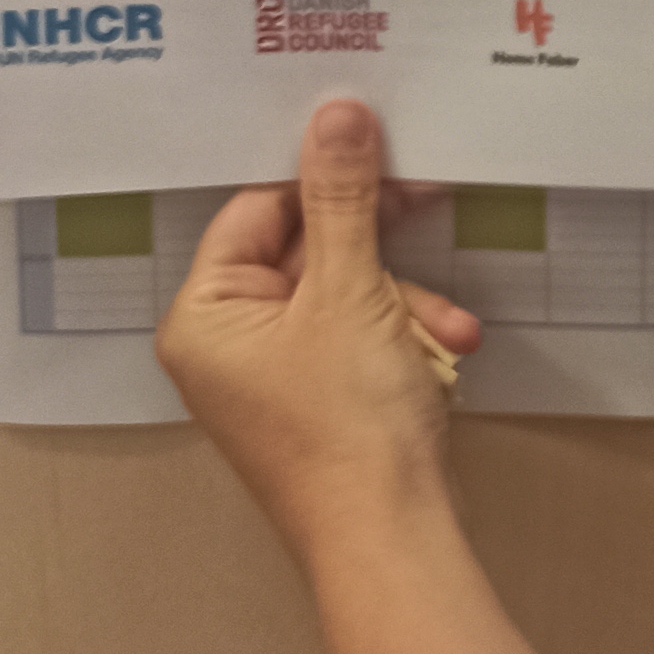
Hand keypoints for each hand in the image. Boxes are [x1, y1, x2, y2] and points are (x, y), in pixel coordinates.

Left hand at [159, 100, 490, 559]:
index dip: (324, 185)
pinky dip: (404, 339)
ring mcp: (273, 377)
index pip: (258, 212)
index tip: (385, 159)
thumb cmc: (350, 426)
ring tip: (449, 331)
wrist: (391, 538)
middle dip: (382, 257)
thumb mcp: (351, 292)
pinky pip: (359, 338)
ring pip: (346, 296)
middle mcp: (226, 345)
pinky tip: (445, 353)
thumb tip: (336, 115)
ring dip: (405, 303)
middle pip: (309, 252)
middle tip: (429, 217)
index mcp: (204, 317)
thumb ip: (344, 199)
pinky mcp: (318, 401)